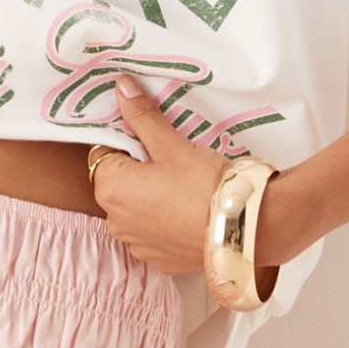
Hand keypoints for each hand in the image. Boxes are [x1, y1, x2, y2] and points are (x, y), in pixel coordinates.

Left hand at [89, 71, 283, 297]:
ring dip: (151, 198)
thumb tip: (121, 87)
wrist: (244, 230)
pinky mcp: (159, 261)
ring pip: (136, 210)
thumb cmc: (204, 184)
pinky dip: (165, 222)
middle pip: (119, 183)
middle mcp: (115, 221)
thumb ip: (142, 116)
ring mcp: (137, 245)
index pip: (105, 153)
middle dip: (139, 170)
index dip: (128, 141)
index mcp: (110, 189)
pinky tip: (189, 211)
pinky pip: (154, 233)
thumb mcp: (171, 144)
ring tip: (185, 187)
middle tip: (174, 160)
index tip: (153, 138)